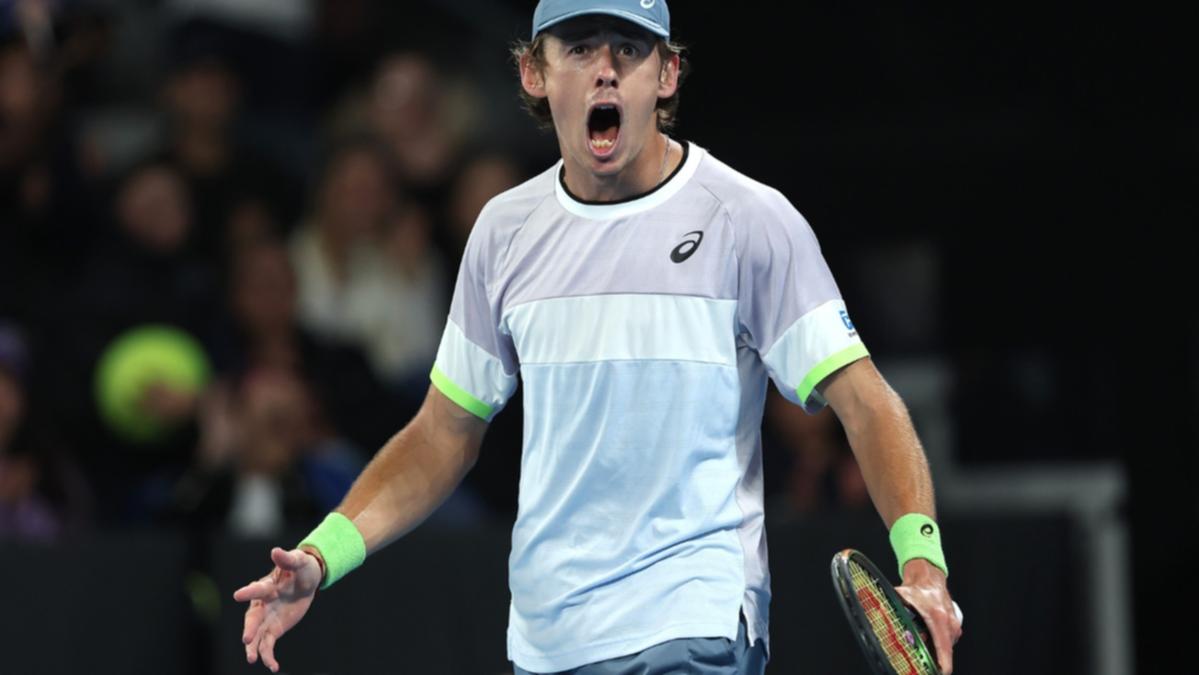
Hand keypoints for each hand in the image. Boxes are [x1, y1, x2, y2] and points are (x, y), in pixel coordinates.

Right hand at [232, 547, 323, 671]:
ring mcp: (267, 618)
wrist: (306, 581)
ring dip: (253, 647)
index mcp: (267, 586)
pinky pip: (268, 645)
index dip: (248, 592)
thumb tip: (275, 551)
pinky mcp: (274, 629)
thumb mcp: (298, 561)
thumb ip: (287, 559)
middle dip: (250, 628)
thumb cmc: (300, 567)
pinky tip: (272, 667)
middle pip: (253, 617)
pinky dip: (268, 656)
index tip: (238, 595)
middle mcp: (262, 604)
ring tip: (251, 659)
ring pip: (257, 635)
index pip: (257, 590)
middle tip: (246, 638)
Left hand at [894, 558, 963, 673]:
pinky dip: (937, 646)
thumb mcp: (902, 597)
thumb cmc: (918, 589)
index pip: (943, 649)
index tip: (936, 672)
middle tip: (918, 660)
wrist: (930, 578)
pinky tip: (926, 640)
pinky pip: (946, 643)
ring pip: (944, 648)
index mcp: (938, 618)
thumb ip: (891, 606)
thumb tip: (875, 611)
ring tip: (920, 648)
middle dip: (931, 659)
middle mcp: (950, 624)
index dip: (941, 665)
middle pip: (944, 653)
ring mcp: (954, 626)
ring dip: (933, 652)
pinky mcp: (955, 627)